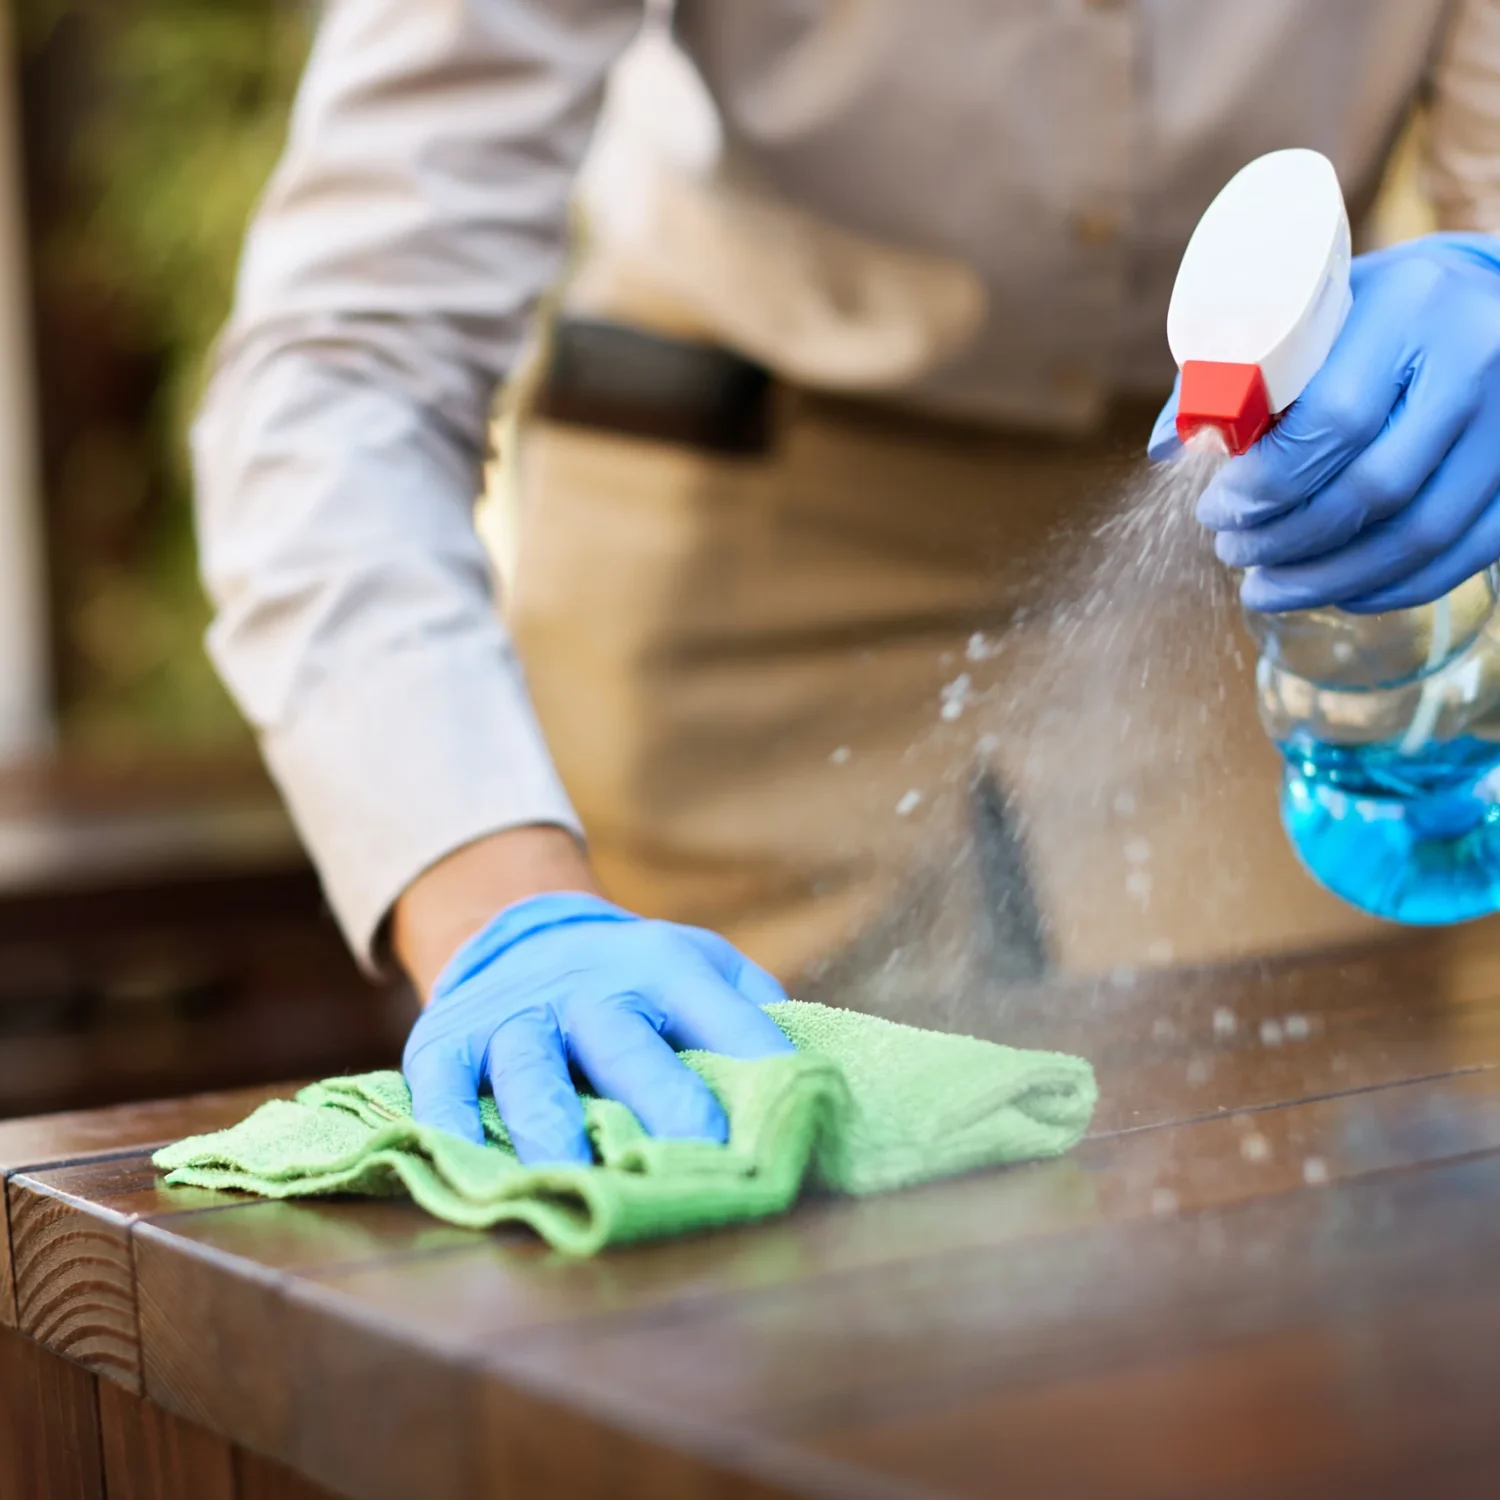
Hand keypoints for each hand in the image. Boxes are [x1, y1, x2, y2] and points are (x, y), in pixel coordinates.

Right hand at [401, 891, 794, 1163]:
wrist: (519, 927)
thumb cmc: (632, 974)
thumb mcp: (700, 964)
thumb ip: (751, 1008)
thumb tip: (813, 1077)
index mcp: (661, 966)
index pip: (719, 1013)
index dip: (757, 1057)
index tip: (795, 1110)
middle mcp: (587, 986)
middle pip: (624, 1043)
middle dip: (662, 1097)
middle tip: (701, 1151)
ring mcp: (513, 1013)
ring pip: (530, 1067)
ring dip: (551, 1122)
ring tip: (573, 1174)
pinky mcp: (447, 1039)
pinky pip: (440, 1082)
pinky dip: (447, 1122)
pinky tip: (463, 1162)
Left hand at [1182, 234, 1499, 612]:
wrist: (1477, 299)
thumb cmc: (1369, 313)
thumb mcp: (1305, 316)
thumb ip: (1231, 372)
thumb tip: (1167, 447)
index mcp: (1411, 308)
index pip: (1331, 424)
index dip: (1264, 486)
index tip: (1215, 512)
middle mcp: (1476, 360)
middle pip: (1372, 489)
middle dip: (1287, 540)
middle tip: (1233, 554)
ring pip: (1418, 534)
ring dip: (1329, 578)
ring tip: (1266, 589)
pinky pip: (1465, 553)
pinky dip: (1394, 587)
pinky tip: (1339, 593)